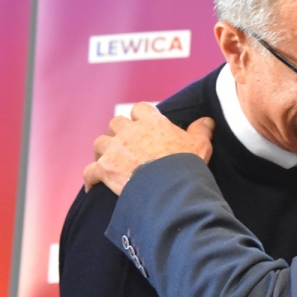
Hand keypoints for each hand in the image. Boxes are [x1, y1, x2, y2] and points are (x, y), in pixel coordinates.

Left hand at [83, 102, 214, 194]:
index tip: (144, 126)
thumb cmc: (185, 164)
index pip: (139, 109)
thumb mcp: (201, 144)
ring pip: (99, 142)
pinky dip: (91, 178)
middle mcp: (129, 131)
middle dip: (118, 133)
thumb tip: (207, 121)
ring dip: (103, 151)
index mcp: (151, 122)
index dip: (140, 117)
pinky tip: (93, 185)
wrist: (169, 187)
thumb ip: (201, 130)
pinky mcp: (104, 169)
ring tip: (109, 160)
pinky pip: (90, 171)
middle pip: (116, 123)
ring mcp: (115, 149)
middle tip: (126, 145)